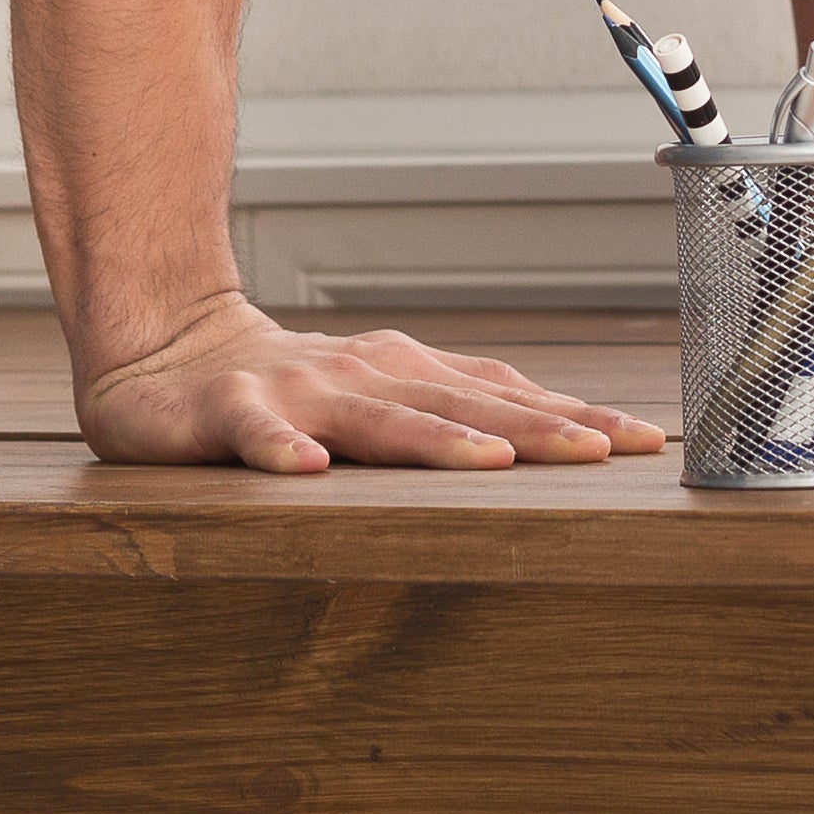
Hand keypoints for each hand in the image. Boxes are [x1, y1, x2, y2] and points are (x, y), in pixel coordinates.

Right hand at [74, 291, 665, 474]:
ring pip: (375, 417)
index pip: (505, 394)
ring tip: (490, 460)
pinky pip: (254, 433)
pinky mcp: (230, 409)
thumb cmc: (293, 384)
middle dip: (537, 428)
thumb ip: (454, 412)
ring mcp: (298, 390)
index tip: (645, 440)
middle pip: (461, 403)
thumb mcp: (381, 395)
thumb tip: (566, 436)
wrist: (168, 345)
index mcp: (407, 372)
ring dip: (433, 438)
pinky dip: (278, 448)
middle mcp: (364, 374)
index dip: (575, 417)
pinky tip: (302, 468)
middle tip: (605, 450)